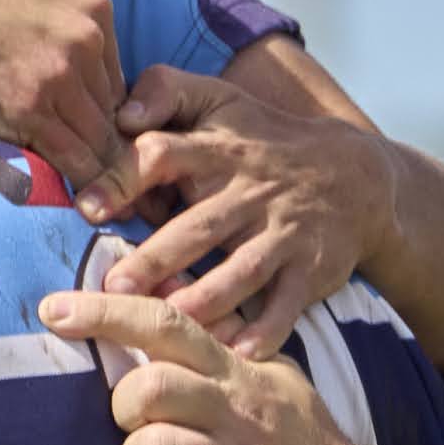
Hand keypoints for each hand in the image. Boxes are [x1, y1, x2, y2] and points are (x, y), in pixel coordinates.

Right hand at [0, 0, 131, 211]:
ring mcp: (60, 71)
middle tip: (108, 185)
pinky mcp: (31, 107)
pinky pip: (75, 159)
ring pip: (102, 141)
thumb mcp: (24, 6)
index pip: (120, 81)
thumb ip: (60, 38)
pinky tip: (78, 204)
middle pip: (115, 113)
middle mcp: (86, 35)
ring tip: (100, 204)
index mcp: (92, 6)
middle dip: (103, 148)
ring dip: (98, 175)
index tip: (89, 145)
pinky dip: (81, 187)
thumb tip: (76, 89)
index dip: (103, 119)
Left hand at [35, 286, 408, 444]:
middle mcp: (239, 416)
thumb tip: (168, 286)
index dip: (106, 313)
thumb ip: (224, 339)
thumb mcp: (276, 383)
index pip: (167, 325)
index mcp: (241, 376)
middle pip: (148, 389)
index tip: (53, 310)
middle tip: (142, 431)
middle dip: (123, 411)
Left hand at [92, 63, 399, 356]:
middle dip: (157, 257)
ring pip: (242, 269)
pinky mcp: (311, 268)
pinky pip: (288, 302)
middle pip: (199, 225)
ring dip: (205, 298)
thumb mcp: (218, 100)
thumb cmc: (261, 141)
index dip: (124, 177)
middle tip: (114, 289)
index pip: (164, 154)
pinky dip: (268, 329)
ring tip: (167, 323)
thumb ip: (165, 90)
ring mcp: (283, 232)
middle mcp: (249, 192)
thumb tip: (121, 113)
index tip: (88, 208)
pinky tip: (239, 353)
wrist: (355, 176)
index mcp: (217, 150)